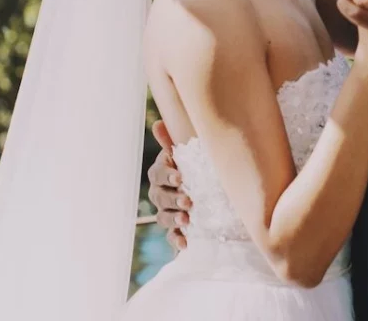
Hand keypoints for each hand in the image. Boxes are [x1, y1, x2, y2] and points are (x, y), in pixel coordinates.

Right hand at [146, 120, 191, 252]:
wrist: (210, 193)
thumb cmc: (195, 167)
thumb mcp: (187, 155)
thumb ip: (172, 142)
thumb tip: (156, 123)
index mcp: (161, 173)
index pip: (157, 174)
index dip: (167, 176)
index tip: (180, 177)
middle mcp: (160, 193)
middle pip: (160, 197)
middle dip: (173, 199)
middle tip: (189, 201)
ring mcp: (166, 212)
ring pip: (163, 217)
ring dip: (174, 219)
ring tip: (186, 220)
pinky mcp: (175, 230)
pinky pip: (172, 236)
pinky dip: (177, 240)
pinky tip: (185, 244)